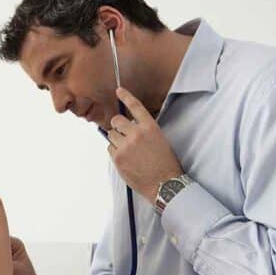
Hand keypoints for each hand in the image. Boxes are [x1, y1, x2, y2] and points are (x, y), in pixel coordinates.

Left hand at [107, 87, 183, 202]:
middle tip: (122, 133)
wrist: (165, 184)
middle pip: (116, 120)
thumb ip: (144, 130)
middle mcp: (137, 134)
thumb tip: (129, 126)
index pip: (135, 107)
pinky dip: (115, 152)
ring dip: (116, 140)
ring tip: (129, 151)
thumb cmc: (165, 163)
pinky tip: (126, 159)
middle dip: (117, 125)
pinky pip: (110, 149)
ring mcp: (125, 145)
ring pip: (111, 135)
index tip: (119, 90)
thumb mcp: (160, 140)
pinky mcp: (118, 157)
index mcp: (150, 127)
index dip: (126, 96)